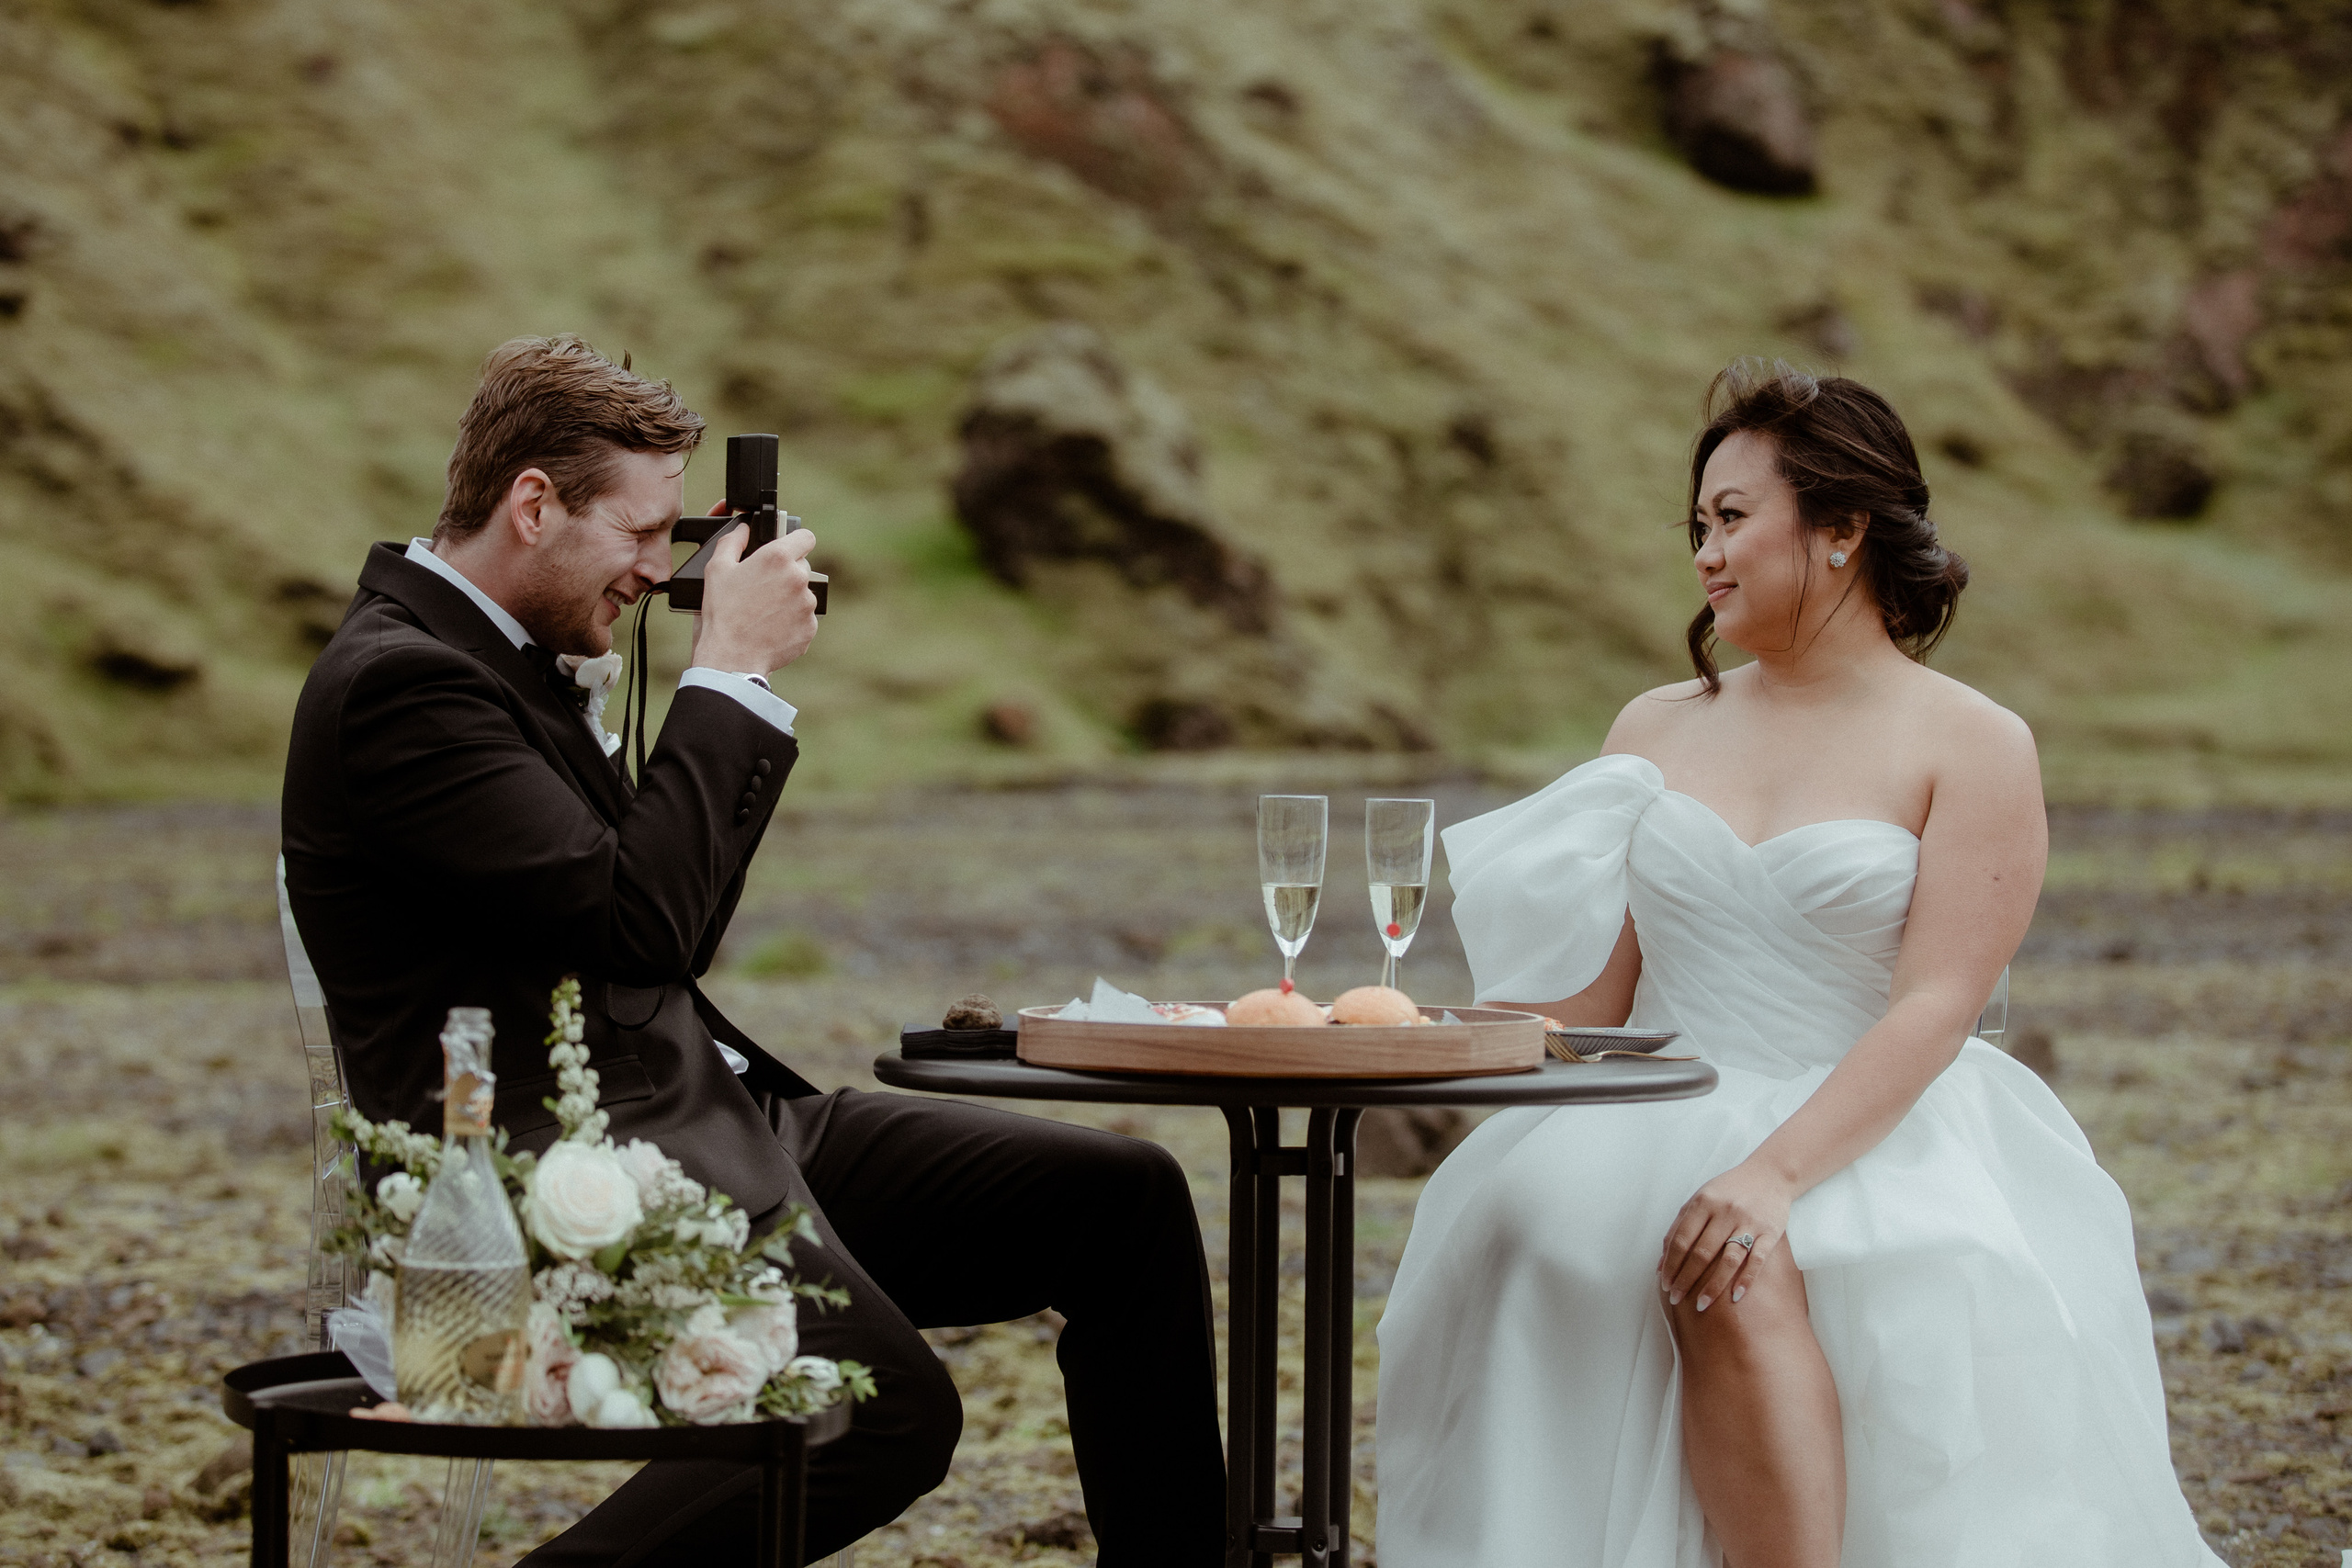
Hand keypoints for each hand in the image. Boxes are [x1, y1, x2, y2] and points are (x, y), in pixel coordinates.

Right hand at [692, 517, 819, 674]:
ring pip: (804, 593)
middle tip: (764, 587)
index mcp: (778, 557)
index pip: (805, 537)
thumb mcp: (716, 569)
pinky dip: (792, 621)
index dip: (795, 542)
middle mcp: (798, 577)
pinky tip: (771, 627)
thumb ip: (732, 542)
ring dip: (790, 598)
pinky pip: (805, 618)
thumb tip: (743, 529)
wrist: (732, 658)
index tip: (787, 549)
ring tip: (764, 611)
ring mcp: (807, 604)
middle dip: (787, 573)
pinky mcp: (810, 627)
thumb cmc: (722, 613)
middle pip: (803, 566)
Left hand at [1658, 1159, 1793, 1312]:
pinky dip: (1746, 1279)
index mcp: (1703, 1202)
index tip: (1665, 1284)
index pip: (1681, 1240)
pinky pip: (1757, 1259)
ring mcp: (1749, 1222)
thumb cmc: (1729, 1190)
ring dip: (1713, 1285)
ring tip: (1700, 1304)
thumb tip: (1661, 1262)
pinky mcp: (1770, 1232)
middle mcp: (1725, 1212)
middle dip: (1686, 1279)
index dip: (1671, 1264)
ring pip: (1727, 1260)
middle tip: (1676, 1299)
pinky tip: (1735, 1296)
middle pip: (1701, 1253)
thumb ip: (1679, 1226)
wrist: (1770, 1174)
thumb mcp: (1700, 1199)